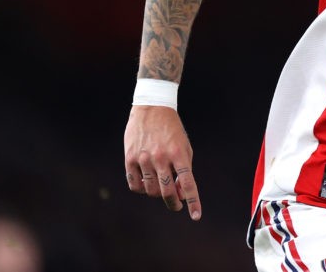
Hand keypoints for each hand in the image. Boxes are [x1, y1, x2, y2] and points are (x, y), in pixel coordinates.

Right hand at [124, 105, 201, 220]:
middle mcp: (161, 157)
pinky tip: (146, 183)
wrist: (152, 108)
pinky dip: (141, 188)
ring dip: (157, 193)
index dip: (193, 201)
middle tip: (177, 205)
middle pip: (167, 191)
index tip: (196, 216)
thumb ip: (184, 171)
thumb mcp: (184, 147)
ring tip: (161, 185)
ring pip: (150, 190)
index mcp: (179, 153)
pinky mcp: (130, 158)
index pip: (188, 183)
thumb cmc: (172, 131)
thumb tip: (180, 194)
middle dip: (174, 203)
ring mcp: (144, 158)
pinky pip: (134, 184)